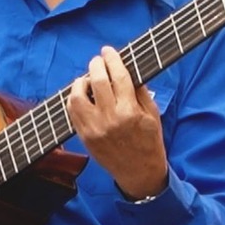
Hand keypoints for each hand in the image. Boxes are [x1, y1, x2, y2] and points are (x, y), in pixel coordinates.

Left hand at [67, 47, 168, 199]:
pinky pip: (72, 111)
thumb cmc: (149, 142)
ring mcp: (94, 128)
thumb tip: (126, 69)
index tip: (108, 51)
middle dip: (96, 65)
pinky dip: (74, 98)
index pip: (118, 76)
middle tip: (98, 60)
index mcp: (130, 111)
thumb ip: (140, 91)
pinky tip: (81, 94)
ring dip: (81, 82)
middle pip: (97, 81)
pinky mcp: (84, 136)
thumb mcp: (152, 115)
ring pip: (77, 96)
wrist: (139, 173)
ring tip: (88, 79)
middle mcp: (110, 118)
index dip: (112, 59)